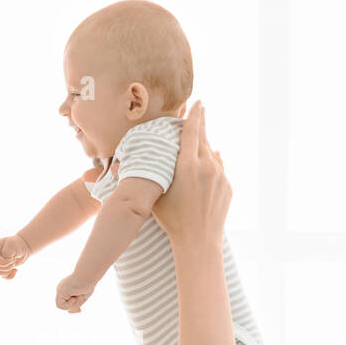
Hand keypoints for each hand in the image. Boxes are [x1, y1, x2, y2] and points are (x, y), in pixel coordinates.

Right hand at [0, 234, 30, 278]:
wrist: (24, 246)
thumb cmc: (18, 244)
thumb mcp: (12, 246)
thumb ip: (6, 254)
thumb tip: (4, 263)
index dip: (3, 263)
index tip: (12, 260)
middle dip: (6, 268)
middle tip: (14, 263)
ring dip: (7, 273)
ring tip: (14, 268)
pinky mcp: (3, 267)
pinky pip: (3, 276)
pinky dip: (9, 276)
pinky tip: (15, 271)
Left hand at [56, 273, 95, 312]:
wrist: (88, 274)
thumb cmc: (87, 284)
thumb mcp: (81, 298)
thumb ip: (75, 306)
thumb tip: (69, 312)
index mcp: (66, 289)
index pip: (66, 304)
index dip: (72, 307)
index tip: (80, 309)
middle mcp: (61, 289)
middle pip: (64, 306)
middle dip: (74, 305)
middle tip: (81, 297)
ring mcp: (59, 289)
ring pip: (62, 307)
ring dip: (73, 304)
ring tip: (78, 295)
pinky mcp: (59, 291)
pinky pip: (61, 306)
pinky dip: (69, 304)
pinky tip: (74, 297)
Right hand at [151, 101, 229, 250]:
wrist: (198, 241)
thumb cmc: (172, 220)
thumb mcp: (155, 194)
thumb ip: (150, 173)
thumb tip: (118, 165)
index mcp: (188, 165)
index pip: (193, 132)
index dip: (195, 116)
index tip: (199, 103)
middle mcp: (207, 167)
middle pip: (204, 139)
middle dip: (201, 126)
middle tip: (200, 112)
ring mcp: (220, 177)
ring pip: (213, 154)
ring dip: (206, 147)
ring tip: (199, 143)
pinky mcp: (227, 187)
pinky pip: (220, 169)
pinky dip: (213, 164)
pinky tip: (208, 164)